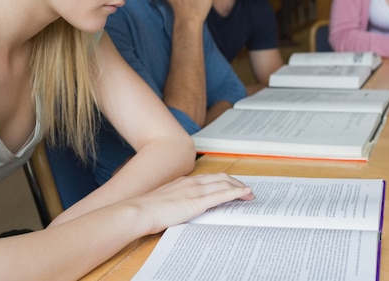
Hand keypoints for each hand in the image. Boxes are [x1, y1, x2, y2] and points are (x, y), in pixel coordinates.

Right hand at [138, 173, 253, 234]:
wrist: (139, 211)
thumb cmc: (147, 209)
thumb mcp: (165, 200)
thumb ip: (177, 200)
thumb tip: (182, 207)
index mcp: (184, 182)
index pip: (210, 178)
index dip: (224, 181)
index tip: (233, 185)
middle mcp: (192, 183)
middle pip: (221, 178)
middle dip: (236, 183)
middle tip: (247, 190)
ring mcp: (195, 191)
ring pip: (224, 184)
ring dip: (239, 188)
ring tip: (249, 194)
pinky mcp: (196, 202)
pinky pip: (221, 195)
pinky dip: (234, 193)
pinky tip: (243, 194)